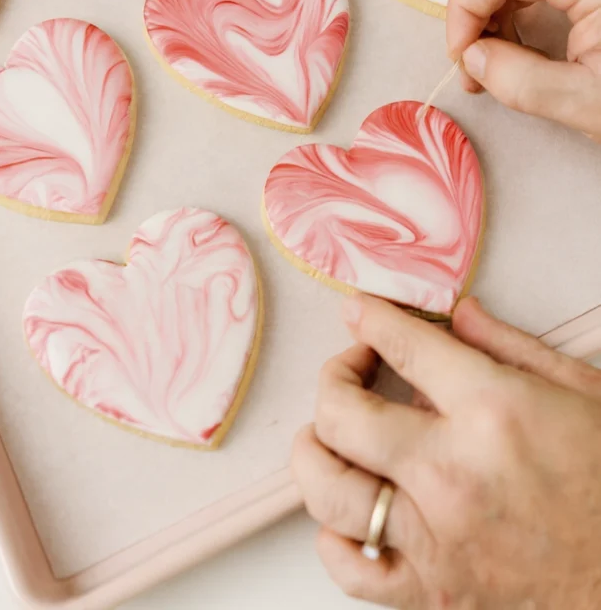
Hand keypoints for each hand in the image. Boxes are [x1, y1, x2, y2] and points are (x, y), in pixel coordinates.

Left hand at [291, 295, 600, 608]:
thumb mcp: (580, 390)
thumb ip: (508, 345)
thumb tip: (457, 312)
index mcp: (492, 411)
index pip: (401, 345)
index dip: (369, 317)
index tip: (359, 310)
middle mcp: (451, 474)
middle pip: (342, 414)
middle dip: (335, 376)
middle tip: (354, 367)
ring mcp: (436, 539)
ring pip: (326, 489)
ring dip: (317, 450)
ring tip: (336, 432)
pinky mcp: (434, 592)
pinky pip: (349, 567)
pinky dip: (334, 534)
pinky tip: (356, 507)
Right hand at [446, 0, 600, 138]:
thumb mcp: (590, 102)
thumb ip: (520, 81)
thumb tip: (473, 58)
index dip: (466, 9)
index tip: (461, 59)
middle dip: (475, 7)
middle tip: (471, 63)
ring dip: (493, 9)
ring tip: (492, 63)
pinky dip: (518, 8)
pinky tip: (518, 48)